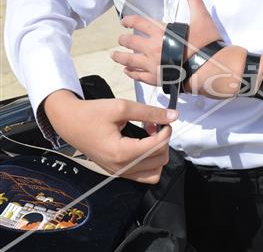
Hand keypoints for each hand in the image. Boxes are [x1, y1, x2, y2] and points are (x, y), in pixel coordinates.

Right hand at [44, 89, 178, 183]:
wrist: (68, 122)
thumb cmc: (92, 113)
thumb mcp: (121, 107)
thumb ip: (149, 112)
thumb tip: (173, 115)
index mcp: (121, 152)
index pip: (157, 147)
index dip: (166, 132)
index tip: (163, 120)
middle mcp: (120, 168)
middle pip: (159, 160)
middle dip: (162, 142)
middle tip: (153, 126)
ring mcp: (118, 173)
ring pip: (155, 172)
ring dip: (158, 154)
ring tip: (148, 137)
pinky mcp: (117, 172)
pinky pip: (143, 176)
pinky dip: (149, 162)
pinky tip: (143, 145)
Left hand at [112, 0, 221, 85]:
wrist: (211, 68)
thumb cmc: (207, 44)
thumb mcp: (201, 17)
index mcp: (161, 32)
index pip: (139, 23)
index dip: (129, 21)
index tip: (124, 21)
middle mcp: (153, 48)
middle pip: (130, 42)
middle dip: (123, 40)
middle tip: (120, 40)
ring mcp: (153, 65)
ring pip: (130, 60)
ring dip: (120, 57)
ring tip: (114, 55)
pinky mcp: (157, 79)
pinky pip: (139, 76)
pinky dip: (131, 73)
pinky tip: (128, 71)